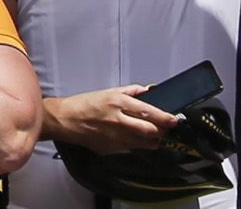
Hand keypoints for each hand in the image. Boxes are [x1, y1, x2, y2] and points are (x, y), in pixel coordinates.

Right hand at [46, 86, 184, 153]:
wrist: (66, 120)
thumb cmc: (86, 104)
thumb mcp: (109, 92)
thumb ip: (131, 92)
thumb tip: (149, 91)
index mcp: (118, 103)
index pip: (148, 112)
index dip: (165, 118)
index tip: (174, 120)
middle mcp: (119, 121)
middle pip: (150, 130)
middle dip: (162, 130)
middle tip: (166, 128)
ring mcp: (115, 137)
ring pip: (144, 142)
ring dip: (152, 139)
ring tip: (152, 133)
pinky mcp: (112, 148)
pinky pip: (132, 148)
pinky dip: (138, 144)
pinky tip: (135, 138)